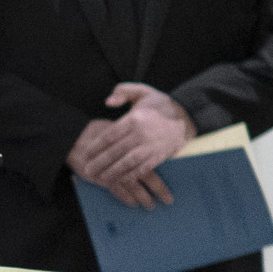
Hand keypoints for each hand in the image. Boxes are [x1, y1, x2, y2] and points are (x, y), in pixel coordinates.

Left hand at [66, 82, 190, 209]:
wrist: (186, 115)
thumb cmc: (160, 104)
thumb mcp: (141, 91)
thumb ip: (122, 91)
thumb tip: (107, 102)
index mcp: (134, 118)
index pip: (110, 135)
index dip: (96, 146)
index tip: (86, 153)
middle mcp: (141, 133)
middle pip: (116, 151)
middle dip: (100, 162)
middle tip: (87, 169)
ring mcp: (151, 146)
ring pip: (127, 162)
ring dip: (113, 172)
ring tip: (100, 177)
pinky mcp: (159, 155)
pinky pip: (142, 168)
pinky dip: (131, 176)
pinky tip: (121, 180)